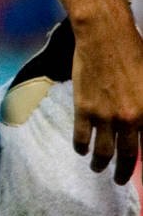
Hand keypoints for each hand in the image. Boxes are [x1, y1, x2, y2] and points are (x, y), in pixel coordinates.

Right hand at [73, 10, 142, 182]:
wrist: (104, 36)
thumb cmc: (134, 53)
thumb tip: (142, 124)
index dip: (141, 163)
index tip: (138, 170)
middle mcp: (130, 120)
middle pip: (126, 155)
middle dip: (122, 171)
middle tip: (118, 179)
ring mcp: (105, 115)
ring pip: (103, 150)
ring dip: (100, 164)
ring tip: (98, 168)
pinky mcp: (85, 107)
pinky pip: (81, 135)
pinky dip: (80, 146)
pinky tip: (80, 150)